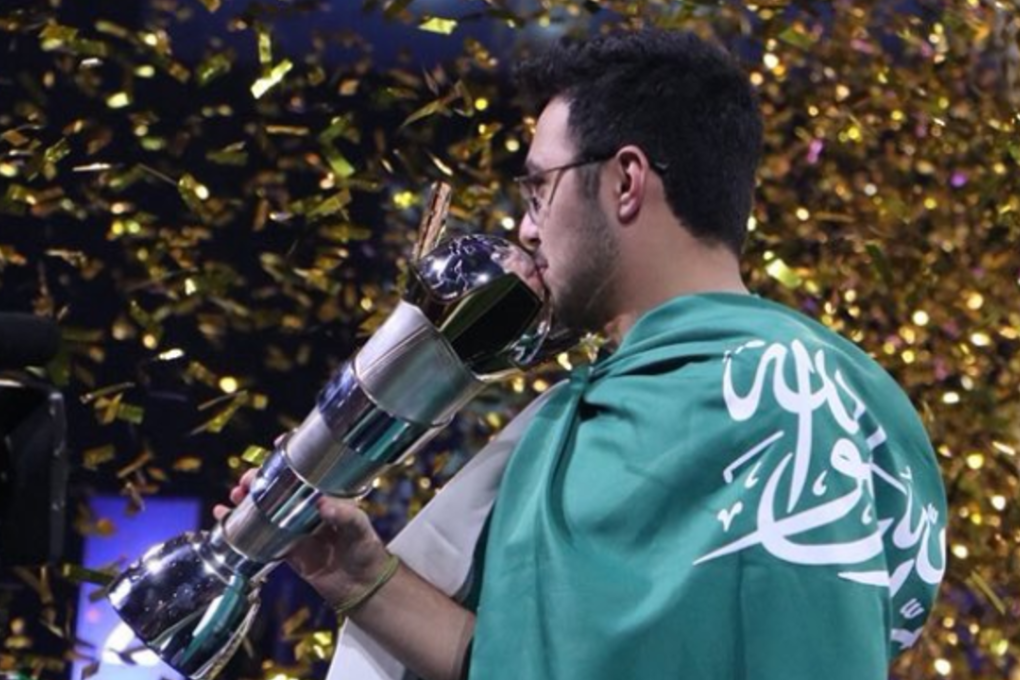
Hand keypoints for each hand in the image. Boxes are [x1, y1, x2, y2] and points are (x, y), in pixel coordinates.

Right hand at [213, 467, 391, 608]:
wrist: (363, 587)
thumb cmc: (367, 551)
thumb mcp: (359, 528)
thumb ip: (343, 516)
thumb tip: (323, 504)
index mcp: (327, 497)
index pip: (306, 471)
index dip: (290, 457)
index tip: (278, 445)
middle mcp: (308, 510)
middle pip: (278, 488)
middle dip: (260, 479)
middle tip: (248, 479)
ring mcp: (295, 529)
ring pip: (265, 509)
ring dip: (247, 499)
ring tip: (236, 494)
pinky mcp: (286, 550)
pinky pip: (260, 536)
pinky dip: (241, 527)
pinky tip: (224, 518)